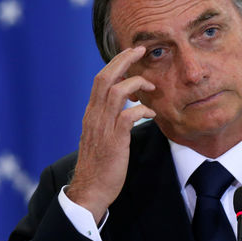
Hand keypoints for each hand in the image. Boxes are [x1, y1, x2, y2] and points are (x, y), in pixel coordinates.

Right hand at [67, 46, 155, 222]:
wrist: (90, 191)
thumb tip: (127, 106)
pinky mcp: (114, 142)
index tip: (131, 53)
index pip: (101, 79)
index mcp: (92, 113)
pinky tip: (151, 113)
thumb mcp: (102, 136)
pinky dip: (141, 110)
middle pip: (105, 78)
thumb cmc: (99, 165)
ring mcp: (102, 128)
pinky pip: (127, 116)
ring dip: (136, 84)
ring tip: (151, 86)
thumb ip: (110, 119)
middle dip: (123, 60)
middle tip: (140, 50)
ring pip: (115, 92)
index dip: (116, 63)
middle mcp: (94, 116)